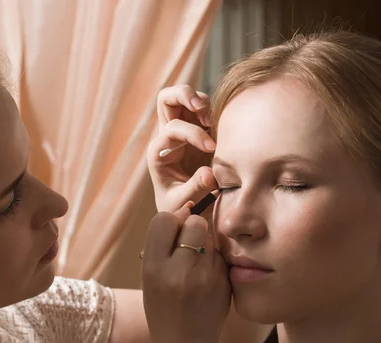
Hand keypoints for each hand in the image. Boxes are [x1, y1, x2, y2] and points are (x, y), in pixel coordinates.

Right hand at [141, 203, 230, 342]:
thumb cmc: (163, 306)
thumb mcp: (149, 276)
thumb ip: (162, 244)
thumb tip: (187, 209)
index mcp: (154, 268)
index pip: (164, 219)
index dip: (171, 220)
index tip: (173, 230)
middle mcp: (179, 272)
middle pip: (194, 222)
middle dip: (192, 226)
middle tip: (188, 243)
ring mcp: (205, 278)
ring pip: (211, 237)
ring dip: (205, 242)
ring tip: (197, 263)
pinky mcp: (224, 283)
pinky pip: (221, 255)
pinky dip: (215, 259)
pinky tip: (207, 278)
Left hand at [148, 85, 218, 212]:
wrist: (184, 209)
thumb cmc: (178, 207)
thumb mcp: (182, 203)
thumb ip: (195, 188)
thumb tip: (209, 174)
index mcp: (158, 151)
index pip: (173, 128)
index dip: (193, 134)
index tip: (212, 148)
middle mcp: (168, 136)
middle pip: (167, 98)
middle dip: (184, 95)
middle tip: (202, 108)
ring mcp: (183, 131)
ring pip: (186, 98)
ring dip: (201, 101)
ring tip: (212, 120)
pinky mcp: (200, 131)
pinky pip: (204, 109)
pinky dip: (213, 109)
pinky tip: (221, 123)